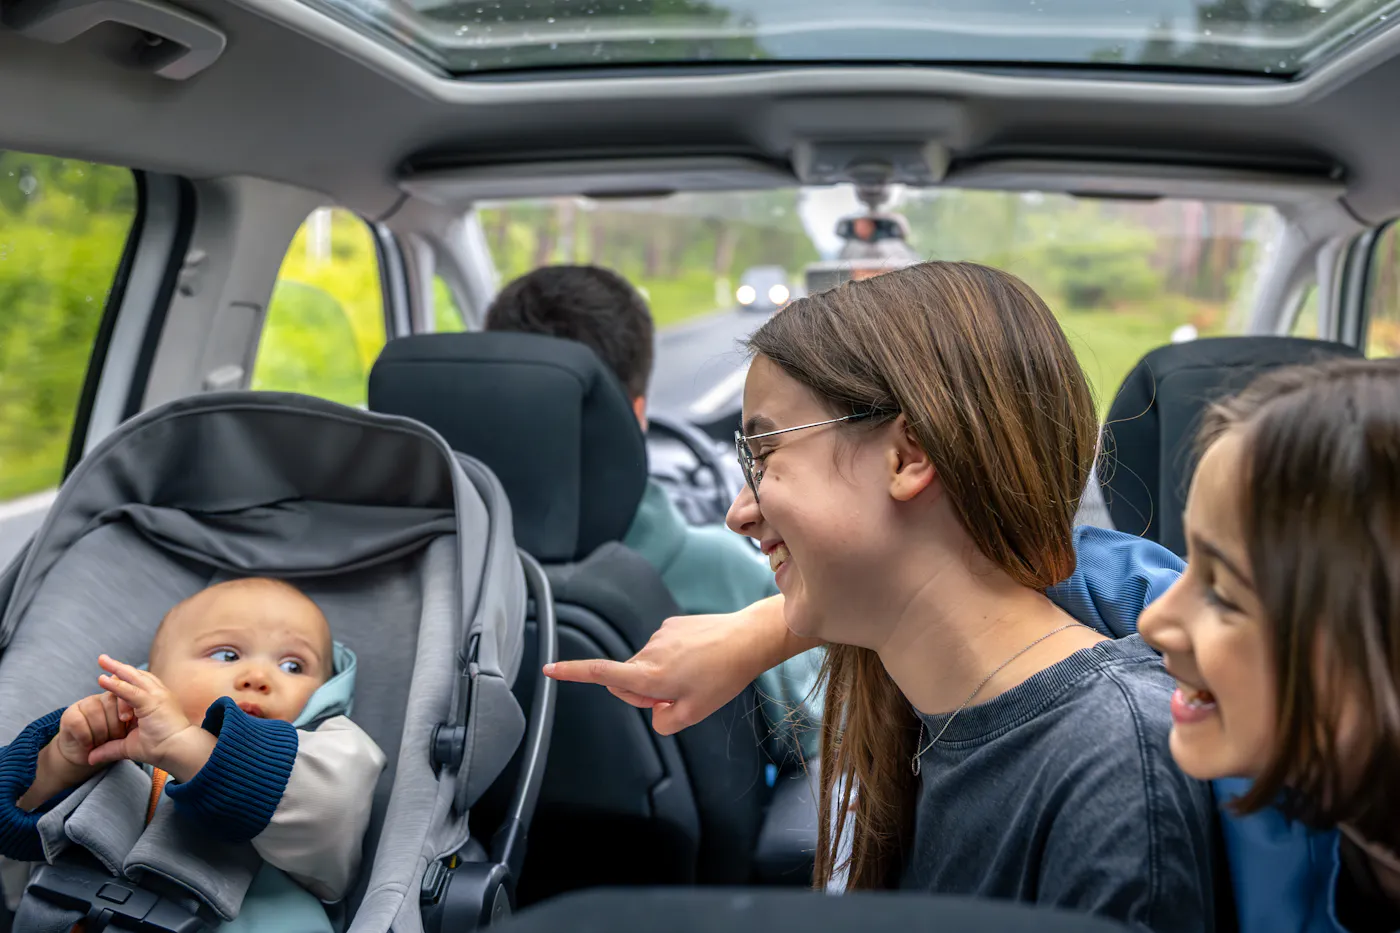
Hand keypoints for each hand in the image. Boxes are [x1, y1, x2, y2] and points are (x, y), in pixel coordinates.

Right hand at [54, 691, 130, 771]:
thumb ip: (134, 728)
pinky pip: (78, 722)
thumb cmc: (114, 744)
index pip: (126, 690)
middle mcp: (105, 698)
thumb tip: (133, 719)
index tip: (127, 718)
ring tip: (102, 743)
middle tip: (117, 738)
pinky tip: (88, 745)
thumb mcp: (131, 737)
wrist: (87, 757)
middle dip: (115, 724)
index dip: (125, 704)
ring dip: (100, 732)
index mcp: (124, 698)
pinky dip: (86, 737)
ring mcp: (86, 704)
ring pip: (94, 711)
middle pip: (110, 701)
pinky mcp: (69, 715)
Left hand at [94, 655, 213, 781]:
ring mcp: (157, 695)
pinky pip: (130, 691)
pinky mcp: (153, 702)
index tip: (106, 682)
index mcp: (155, 701)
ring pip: (134, 678)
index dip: (120, 684)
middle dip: (118, 667)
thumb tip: (91, 758)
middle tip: (102, 659)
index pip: (136, 685)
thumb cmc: (161, 748)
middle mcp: (158, 694)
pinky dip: (116, 685)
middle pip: (136, 675)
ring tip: (102, 661)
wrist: (180, 751)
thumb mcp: (129, 746)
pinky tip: (103, 679)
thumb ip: (110, 749)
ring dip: (117, 669)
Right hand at [544, 596, 818, 734]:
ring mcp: (659, 636)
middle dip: (642, 693)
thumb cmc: (723, 676)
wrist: (747, 639)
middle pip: (626, 679)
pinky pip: (661, 649)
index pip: (602, 673)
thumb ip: (665, 723)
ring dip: (660, 676)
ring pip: (645, 665)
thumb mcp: (695, 713)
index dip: (572, 673)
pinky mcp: (671, 625)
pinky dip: (673, 659)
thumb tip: (654, 714)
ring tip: (696, 675)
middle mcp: (649, 652)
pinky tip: (698, 659)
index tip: (549, 669)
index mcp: (650, 675)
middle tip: (677, 697)